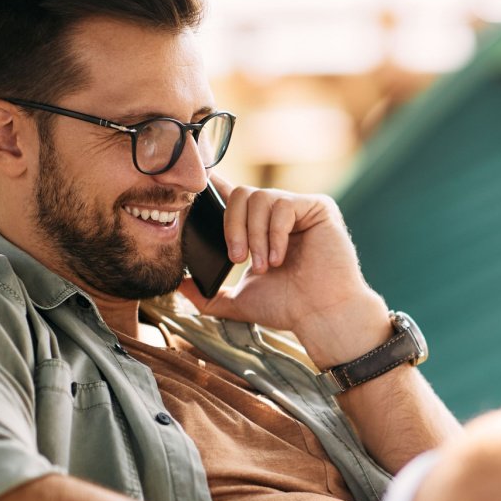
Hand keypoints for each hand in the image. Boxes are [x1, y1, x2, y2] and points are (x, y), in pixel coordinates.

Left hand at [179, 176, 389, 365]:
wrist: (321, 315)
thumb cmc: (288, 307)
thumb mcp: (240, 300)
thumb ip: (209, 294)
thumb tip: (179, 286)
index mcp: (261, 228)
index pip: (234, 197)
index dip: (215, 187)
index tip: (200, 185)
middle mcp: (280, 214)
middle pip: (241, 194)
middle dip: (233, 226)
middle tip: (238, 258)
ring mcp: (300, 208)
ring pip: (259, 198)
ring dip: (255, 235)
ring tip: (266, 265)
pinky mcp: (318, 207)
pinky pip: (283, 205)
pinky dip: (275, 234)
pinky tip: (281, 258)